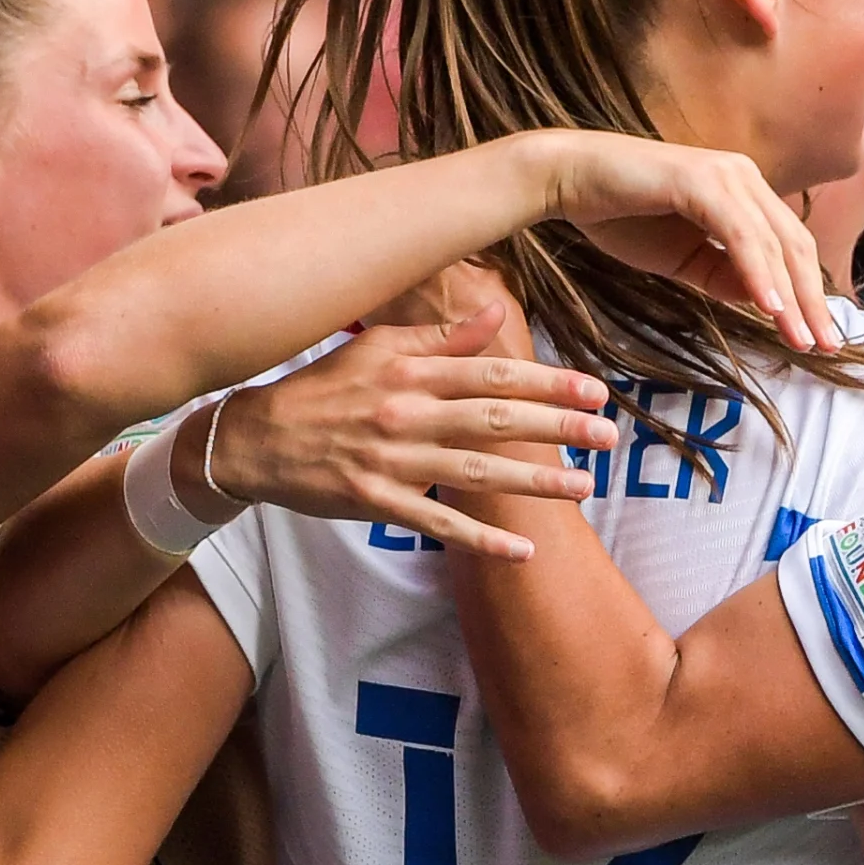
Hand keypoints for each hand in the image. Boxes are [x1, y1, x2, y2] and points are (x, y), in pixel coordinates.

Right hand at [199, 302, 614, 558]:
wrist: (255, 438)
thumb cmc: (324, 388)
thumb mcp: (377, 348)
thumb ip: (439, 337)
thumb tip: (494, 312)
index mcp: (410, 372)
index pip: (491, 373)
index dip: (546, 381)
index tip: (593, 389)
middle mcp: (405, 413)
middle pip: (493, 419)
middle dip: (556, 426)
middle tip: (608, 435)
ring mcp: (391, 460)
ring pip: (474, 472)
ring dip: (533, 482)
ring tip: (583, 488)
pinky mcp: (375, 500)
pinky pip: (436, 522)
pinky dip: (480, 539)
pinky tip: (522, 552)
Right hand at [524, 132, 837, 353]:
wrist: (567, 181)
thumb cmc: (621, 215)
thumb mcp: (683, 258)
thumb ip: (723, 275)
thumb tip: (765, 303)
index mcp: (743, 193)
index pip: (789, 248)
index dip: (808, 294)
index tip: (820, 337)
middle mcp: (743, 177)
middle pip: (793, 246)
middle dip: (811, 300)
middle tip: (826, 346)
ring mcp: (724, 174)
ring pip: (771, 242)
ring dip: (790, 294)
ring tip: (800, 337)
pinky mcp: (700, 180)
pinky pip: (739, 233)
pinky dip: (757, 271)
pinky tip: (769, 306)